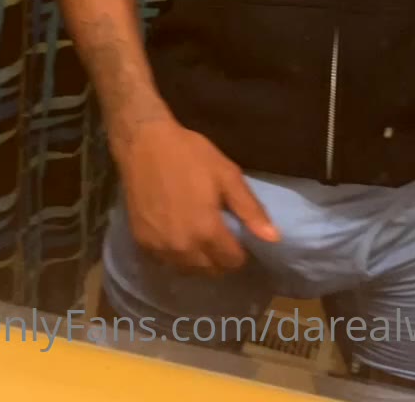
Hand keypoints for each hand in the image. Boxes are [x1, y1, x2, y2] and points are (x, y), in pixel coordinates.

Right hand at [118, 116, 280, 274]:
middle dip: (221, 258)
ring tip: (202, 237)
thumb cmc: (189, 155)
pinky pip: (166, 262)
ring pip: (188, 269)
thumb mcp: (227, 174)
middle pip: (210, 270)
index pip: (232, 262)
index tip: (240, 237)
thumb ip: (250, 209)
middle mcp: (182, 247)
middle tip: (222, 236)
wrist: (144, 144)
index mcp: (206, 231)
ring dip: (199, 260)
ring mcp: (159, 248)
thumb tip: (273, 238)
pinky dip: (177, 255)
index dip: (241, 252)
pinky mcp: (141, 243)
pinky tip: (179, 235)